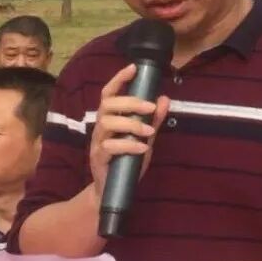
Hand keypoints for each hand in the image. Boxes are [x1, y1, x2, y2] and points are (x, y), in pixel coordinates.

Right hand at [89, 64, 169, 199]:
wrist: (112, 192)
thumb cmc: (127, 162)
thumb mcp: (144, 139)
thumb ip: (153, 121)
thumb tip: (164, 99)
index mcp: (110, 119)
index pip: (109, 93)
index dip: (119, 79)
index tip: (134, 68)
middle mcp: (101, 127)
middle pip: (108, 104)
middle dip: (130, 102)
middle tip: (150, 107)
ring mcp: (97, 143)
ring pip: (107, 123)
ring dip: (131, 124)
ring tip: (149, 132)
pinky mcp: (98, 158)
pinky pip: (109, 147)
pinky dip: (128, 145)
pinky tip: (142, 148)